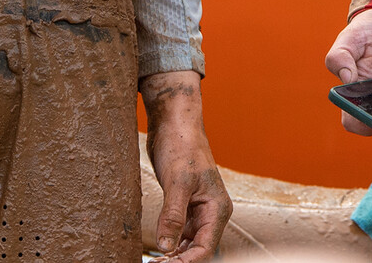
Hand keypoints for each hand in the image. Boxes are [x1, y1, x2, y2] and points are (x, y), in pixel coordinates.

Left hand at [142, 70, 229, 260]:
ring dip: (172, 257)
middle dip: (178, 262)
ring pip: (188, 245)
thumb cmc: (182, 145)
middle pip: (197, 250)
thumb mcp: (177, 182)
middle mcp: (211, 212)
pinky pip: (179, 234)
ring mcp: (197, 210)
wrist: (174, 123)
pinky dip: (168, 245)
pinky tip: (154, 251)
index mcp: (217, 208)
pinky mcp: (183, 206)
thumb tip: (166, 247)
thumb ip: (173, 216)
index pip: (205, 248)